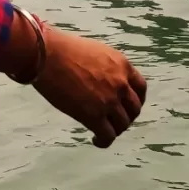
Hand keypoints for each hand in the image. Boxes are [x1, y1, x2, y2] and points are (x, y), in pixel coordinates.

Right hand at [33, 25, 146, 147]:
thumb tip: (102, 79)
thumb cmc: (63, 48)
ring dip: (114, 130)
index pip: (140, 88)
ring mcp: (109, 101)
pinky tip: (95, 139)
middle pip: (134, 109)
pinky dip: (104, 141)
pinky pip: (108, 136)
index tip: (128, 105)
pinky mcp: (94, 115)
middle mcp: (120, 84)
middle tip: (115, 120)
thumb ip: (105, 67)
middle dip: (126, 117)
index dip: (136, 100)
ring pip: (122, 125)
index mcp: (121, 65)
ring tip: (102, 131)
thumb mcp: (94, 51)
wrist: (47, 54)